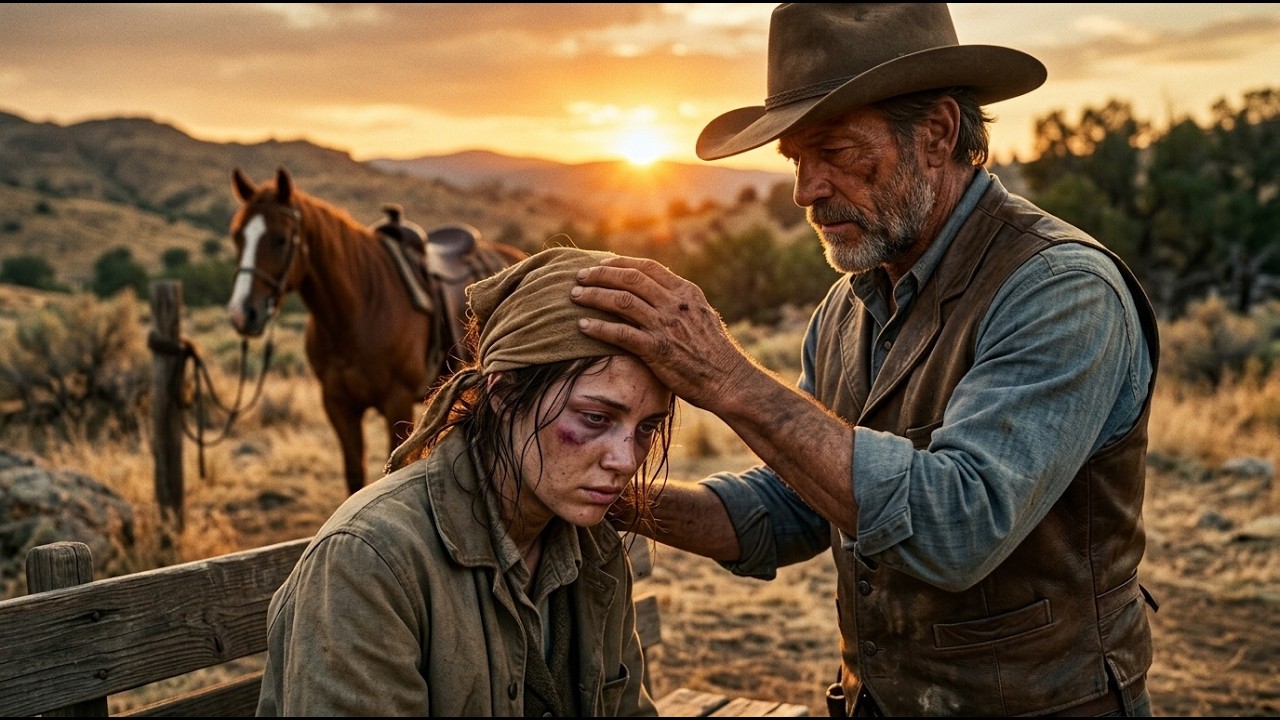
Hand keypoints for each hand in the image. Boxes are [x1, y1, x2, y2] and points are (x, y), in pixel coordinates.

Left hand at [570, 255, 751, 409]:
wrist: (728, 380)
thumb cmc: (714, 352)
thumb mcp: (702, 316)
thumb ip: (680, 302)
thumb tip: (658, 292)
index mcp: (686, 292)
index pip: (647, 267)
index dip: (620, 263)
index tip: (601, 264)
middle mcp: (675, 304)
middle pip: (629, 279)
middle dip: (600, 275)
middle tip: (580, 277)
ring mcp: (666, 326)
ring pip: (621, 301)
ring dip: (594, 296)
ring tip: (575, 296)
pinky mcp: (657, 349)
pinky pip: (620, 334)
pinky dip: (598, 328)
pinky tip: (583, 327)